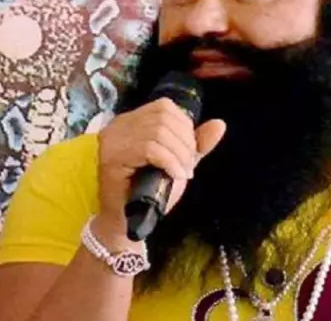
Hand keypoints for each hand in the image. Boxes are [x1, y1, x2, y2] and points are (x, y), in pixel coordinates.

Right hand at [94, 98, 225, 243]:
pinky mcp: (111, 157)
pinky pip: (149, 148)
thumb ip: (196, 144)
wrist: (127, 222)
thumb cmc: (149, 193)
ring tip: (181, 173)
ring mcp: (112, 140)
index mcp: (132, 121)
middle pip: (162, 117)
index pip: (164, 107)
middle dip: (184, 142)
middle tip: (187, 165)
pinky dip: (169, 161)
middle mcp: (118, 125)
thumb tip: (219, 124)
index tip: (189, 153)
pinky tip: (175, 175)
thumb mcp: (177, 163)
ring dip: (179, 154)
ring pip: (158, 132)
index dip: (184, 127)